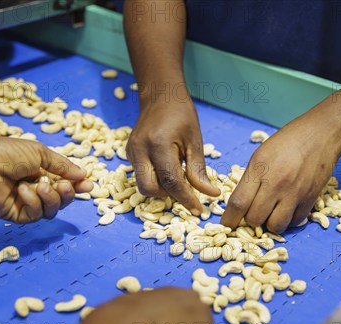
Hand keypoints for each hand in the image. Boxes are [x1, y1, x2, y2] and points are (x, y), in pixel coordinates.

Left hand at [0, 138, 92, 222]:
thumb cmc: (7, 154)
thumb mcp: (40, 153)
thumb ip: (63, 166)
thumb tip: (84, 174)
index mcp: (44, 172)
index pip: (67, 183)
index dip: (78, 186)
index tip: (88, 186)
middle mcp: (38, 188)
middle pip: (64, 199)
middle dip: (68, 194)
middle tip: (64, 186)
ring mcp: (29, 203)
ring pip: (53, 210)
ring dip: (51, 198)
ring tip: (39, 186)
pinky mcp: (19, 214)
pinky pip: (36, 215)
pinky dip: (34, 203)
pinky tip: (23, 191)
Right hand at [126, 100, 219, 214]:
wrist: (161, 96)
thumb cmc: (182, 115)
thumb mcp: (195, 141)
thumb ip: (199, 170)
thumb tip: (210, 194)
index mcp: (158, 144)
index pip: (171, 181)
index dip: (186, 198)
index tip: (199, 209)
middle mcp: (140, 150)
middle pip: (150, 188)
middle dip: (169, 196)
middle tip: (187, 193)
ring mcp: (131, 152)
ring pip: (144, 185)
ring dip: (162, 188)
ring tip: (179, 177)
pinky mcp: (129, 153)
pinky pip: (142, 175)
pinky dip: (156, 179)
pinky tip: (169, 170)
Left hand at [221, 113, 340, 232]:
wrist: (322, 134)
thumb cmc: (288, 141)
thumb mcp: (261, 154)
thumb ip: (250, 179)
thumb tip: (241, 204)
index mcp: (260, 169)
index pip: (239, 203)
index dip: (230, 219)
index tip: (227, 224)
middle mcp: (277, 184)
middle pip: (255, 219)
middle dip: (250, 221)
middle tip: (253, 213)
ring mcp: (295, 193)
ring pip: (275, 226)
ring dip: (269, 224)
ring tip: (270, 213)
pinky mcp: (310, 199)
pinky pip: (294, 222)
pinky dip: (288, 220)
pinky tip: (286, 209)